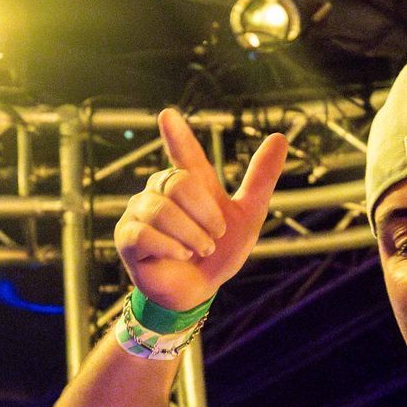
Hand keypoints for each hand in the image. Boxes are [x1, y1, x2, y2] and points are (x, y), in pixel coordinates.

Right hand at [113, 108, 288, 315]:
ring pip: (161, 210)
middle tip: (214, 236)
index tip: (169, 116)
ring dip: (190, 235)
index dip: (177, 136)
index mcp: (189, 182)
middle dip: (204, 214)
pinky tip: (180, 255)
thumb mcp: (248, 216)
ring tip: (200, 250)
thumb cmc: (220, 251)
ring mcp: (140, 212)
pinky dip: (168, 247)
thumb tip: (279, 137)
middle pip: (178, 183)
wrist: (199, 290)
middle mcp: (160, 191)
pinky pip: (144, 234)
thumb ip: (260, 179)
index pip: (184, 155)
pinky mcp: (127, 237)